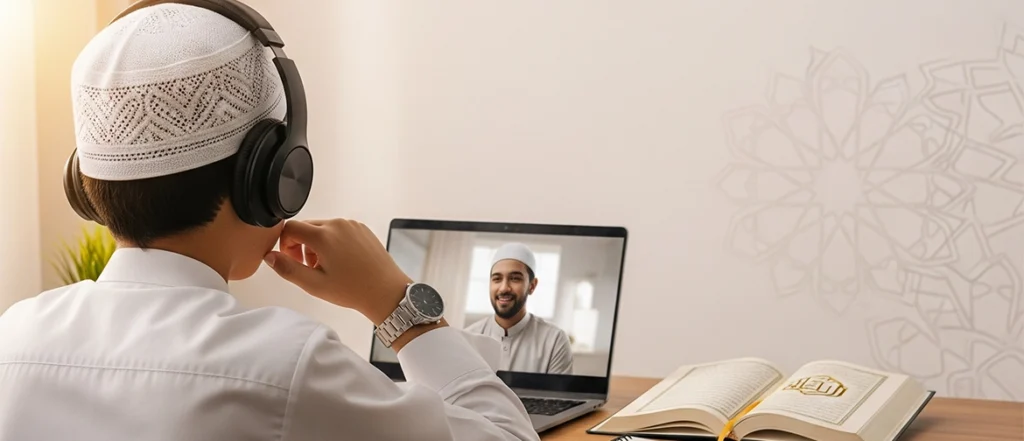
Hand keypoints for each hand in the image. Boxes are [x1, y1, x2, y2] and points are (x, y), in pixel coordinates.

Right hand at [263, 219, 411, 324]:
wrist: (386, 291)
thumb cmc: (353, 290)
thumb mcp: (314, 285)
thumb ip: (288, 269)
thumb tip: (270, 256)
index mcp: (324, 236)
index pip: (290, 228)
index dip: (284, 244)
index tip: (291, 260)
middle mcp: (338, 224)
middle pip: (306, 227)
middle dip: (300, 245)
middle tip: (308, 268)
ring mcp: (351, 224)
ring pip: (322, 228)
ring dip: (316, 244)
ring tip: (325, 267)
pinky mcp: (361, 228)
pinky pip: (338, 229)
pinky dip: (332, 241)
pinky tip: (340, 262)